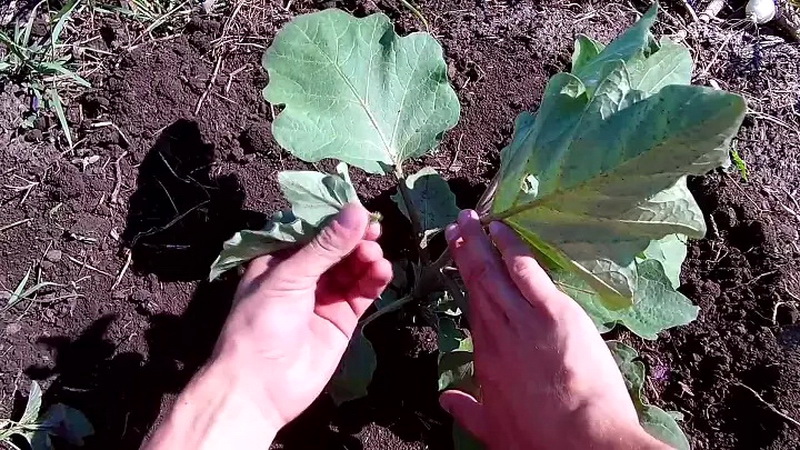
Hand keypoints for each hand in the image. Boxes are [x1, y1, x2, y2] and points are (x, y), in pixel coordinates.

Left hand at [144, 204, 391, 449]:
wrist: (260, 386)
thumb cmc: (261, 325)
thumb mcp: (289, 278)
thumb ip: (326, 246)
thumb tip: (356, 211)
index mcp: (279, 259)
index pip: (313, 231)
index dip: (337, 220)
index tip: (359, 212)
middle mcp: (302, 275)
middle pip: (337, 248)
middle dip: (355, 239)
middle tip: (373, 232)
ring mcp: (323, 297)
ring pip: (353, 269)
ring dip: (366, 259)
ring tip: (375, 256)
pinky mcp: (341, 319)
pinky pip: (362, 294)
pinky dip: (373, 281)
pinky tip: (382, 272)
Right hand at [442, 210, 669, 449]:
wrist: (582, 443)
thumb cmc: (541, 441)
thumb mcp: (494, 430)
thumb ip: (468, 410)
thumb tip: (445, 400)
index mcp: (485, 357)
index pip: (472, 309)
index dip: (463, 282)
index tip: (458, 262)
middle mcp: (497, 332)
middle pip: (476, 283)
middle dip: (465, 252)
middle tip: (455, 226)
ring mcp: (524, 319)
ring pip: (494, 272)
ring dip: (481, 242)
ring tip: (471, 218)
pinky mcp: (554, 312)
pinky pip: (526, 271)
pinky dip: (511, 247)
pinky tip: (502, 229)